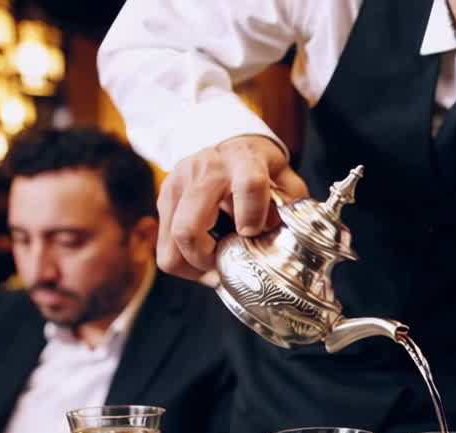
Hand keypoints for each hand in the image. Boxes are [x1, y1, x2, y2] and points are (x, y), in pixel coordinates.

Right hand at [156, 135, 309, 279]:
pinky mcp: (164, 198)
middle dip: (207, 260)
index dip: (253, 216)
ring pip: (170, 243)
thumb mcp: (284, 178)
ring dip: (192, 266)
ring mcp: (177, 184)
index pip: (249, 185)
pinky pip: (164, 244)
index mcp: (243, 162)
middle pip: (188, 228)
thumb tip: (288, 239)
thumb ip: (292, 206)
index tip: (253, 233)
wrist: (227, 142)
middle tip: (226, 266)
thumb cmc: (259, 166)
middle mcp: (204, 171)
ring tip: (214, 266)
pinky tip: (203, 256)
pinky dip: (183, 260)